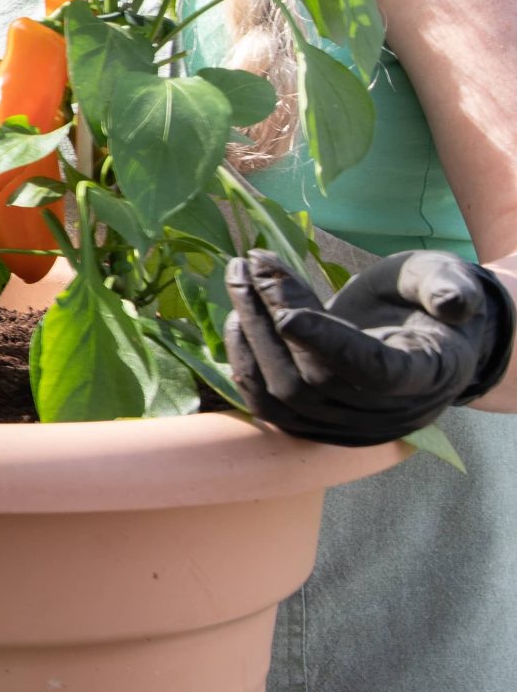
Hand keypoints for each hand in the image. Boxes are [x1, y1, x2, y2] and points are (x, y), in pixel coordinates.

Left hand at [223, 248, 514, 444]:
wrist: (420, 338)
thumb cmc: (428, 301)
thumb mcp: (445, 279)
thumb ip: (447, 287)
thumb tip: (452, 303)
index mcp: (425, 374)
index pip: (374, 370)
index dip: (329, 344)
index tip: (286, 315)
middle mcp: (386, 412)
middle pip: (314, 380)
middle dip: (270, 320)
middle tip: (246, 265)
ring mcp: (347, 426)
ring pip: (282, 395)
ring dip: (249, 335)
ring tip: (239, 279)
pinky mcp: (314, 425)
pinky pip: (267, 406)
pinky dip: (244, 360)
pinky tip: (239, 315)